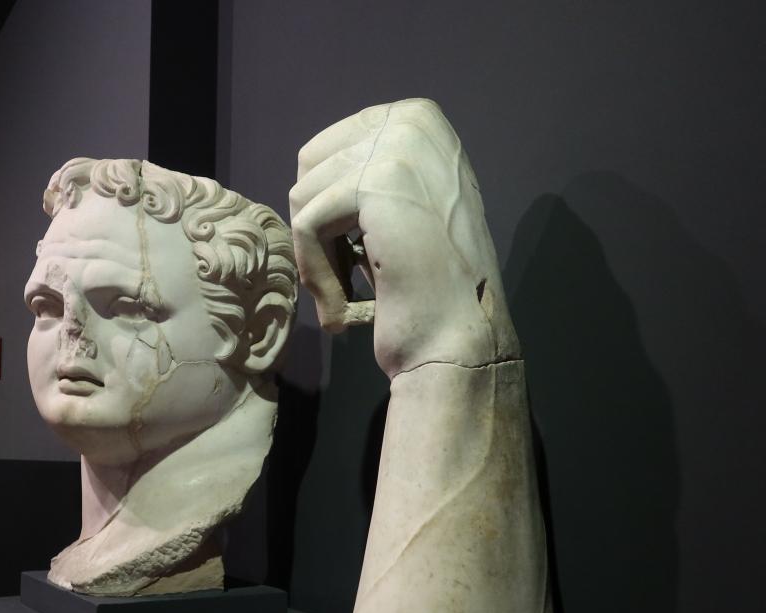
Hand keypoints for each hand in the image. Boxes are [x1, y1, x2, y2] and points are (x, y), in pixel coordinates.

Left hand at [289, 98, 518, 375]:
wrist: (460, 338)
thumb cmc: (432, 284)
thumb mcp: (406, 204)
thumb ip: (371, 171)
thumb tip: (310, 164)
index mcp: (421, 120)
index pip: (329, 148)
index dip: (326, 208)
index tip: (349, 252)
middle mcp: (413, 121)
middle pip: (311, 166)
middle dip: (317, 227)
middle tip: (344, 276)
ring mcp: (399, 146)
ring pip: (305, 195)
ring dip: (315, 254)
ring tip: (346, 293)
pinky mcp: (377, 182)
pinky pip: (306, 223)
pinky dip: (315, 272)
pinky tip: (340, 307)